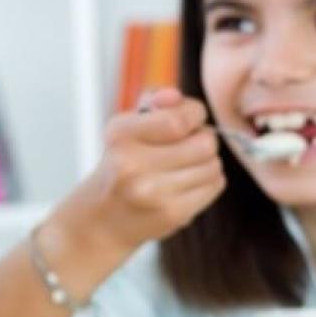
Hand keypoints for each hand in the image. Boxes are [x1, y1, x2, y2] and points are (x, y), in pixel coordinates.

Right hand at [50, 88, 225, 256]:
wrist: (101, 220)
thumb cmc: (120, 166)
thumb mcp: (126, 129)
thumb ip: (154, 104)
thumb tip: (175, 96)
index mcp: (121, 137)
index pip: (180, 119)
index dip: (195, 114)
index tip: (189, 119)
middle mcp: (133, 166)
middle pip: (205, 143)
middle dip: (204, 139)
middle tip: (189, 144)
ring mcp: (154, 193)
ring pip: (213, 165)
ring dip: (207, 161)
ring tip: (187, 165)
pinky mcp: (172, 214)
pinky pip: (214, 186)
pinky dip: (208, 180)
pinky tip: (188, 183)